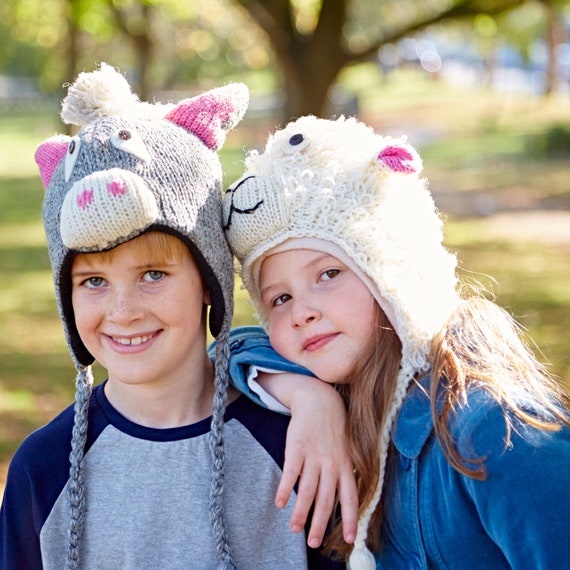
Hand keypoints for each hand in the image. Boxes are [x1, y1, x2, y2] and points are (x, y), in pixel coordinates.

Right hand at [256, 373, 357, 547]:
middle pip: (326, 500)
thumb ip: (345, 472)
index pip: (351, 497)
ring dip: (300, 512)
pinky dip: (285, 489)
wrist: (319, 400)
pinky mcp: (297, 447)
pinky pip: (291, 472)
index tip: (350, 540)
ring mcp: (314, 456)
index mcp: (346, 465)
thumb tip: (345, 499)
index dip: (351, 519)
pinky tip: (279, 503)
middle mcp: (331, 463)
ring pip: (308, 490)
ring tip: (294, 529)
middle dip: (320, 524)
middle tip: (314, 544)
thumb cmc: (333, 429)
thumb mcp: (347, 449)